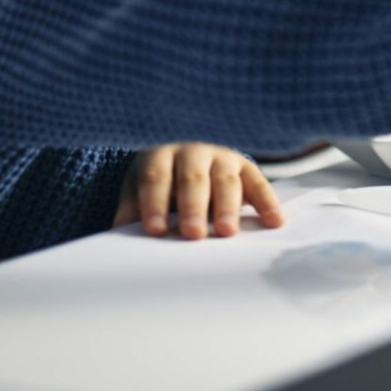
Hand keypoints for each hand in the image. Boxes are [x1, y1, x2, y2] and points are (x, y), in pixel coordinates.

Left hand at [112, 143, 285, 238]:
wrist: (189, 156)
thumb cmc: (161, 183)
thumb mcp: (140, 191)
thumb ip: (131, 213)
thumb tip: (116, 239)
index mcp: (160, 156)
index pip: (155, 177)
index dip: (154, 203)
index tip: (155, 231)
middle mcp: (192, 151)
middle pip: (192, 177)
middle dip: (192, 206)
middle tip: (192, 233)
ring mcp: (222, 157)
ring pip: (225, 179)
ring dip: (227, 206)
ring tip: (227, 232)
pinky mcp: (246, 166)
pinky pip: (259, 183)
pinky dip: (267, 202)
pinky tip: (274, 222)